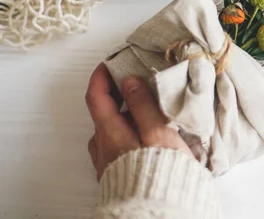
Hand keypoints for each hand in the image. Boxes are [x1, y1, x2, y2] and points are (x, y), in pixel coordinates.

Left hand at [85, 63, 192, 179]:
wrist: (160, 213)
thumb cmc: (163, 173)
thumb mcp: (158, 133)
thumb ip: (143, 105)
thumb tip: (130, 81)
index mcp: (111, 134)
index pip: (96, 97)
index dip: (100, 77)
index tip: (109, 63)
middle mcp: (104, 148)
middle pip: (103, 114)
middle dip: (117, 95)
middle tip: (135, 82)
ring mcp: (109, 164)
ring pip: (111, 131)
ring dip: (124, 116)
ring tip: (147, 109)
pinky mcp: (119, 175)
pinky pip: (118, 147)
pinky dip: (129, 133)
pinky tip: (147, 136)